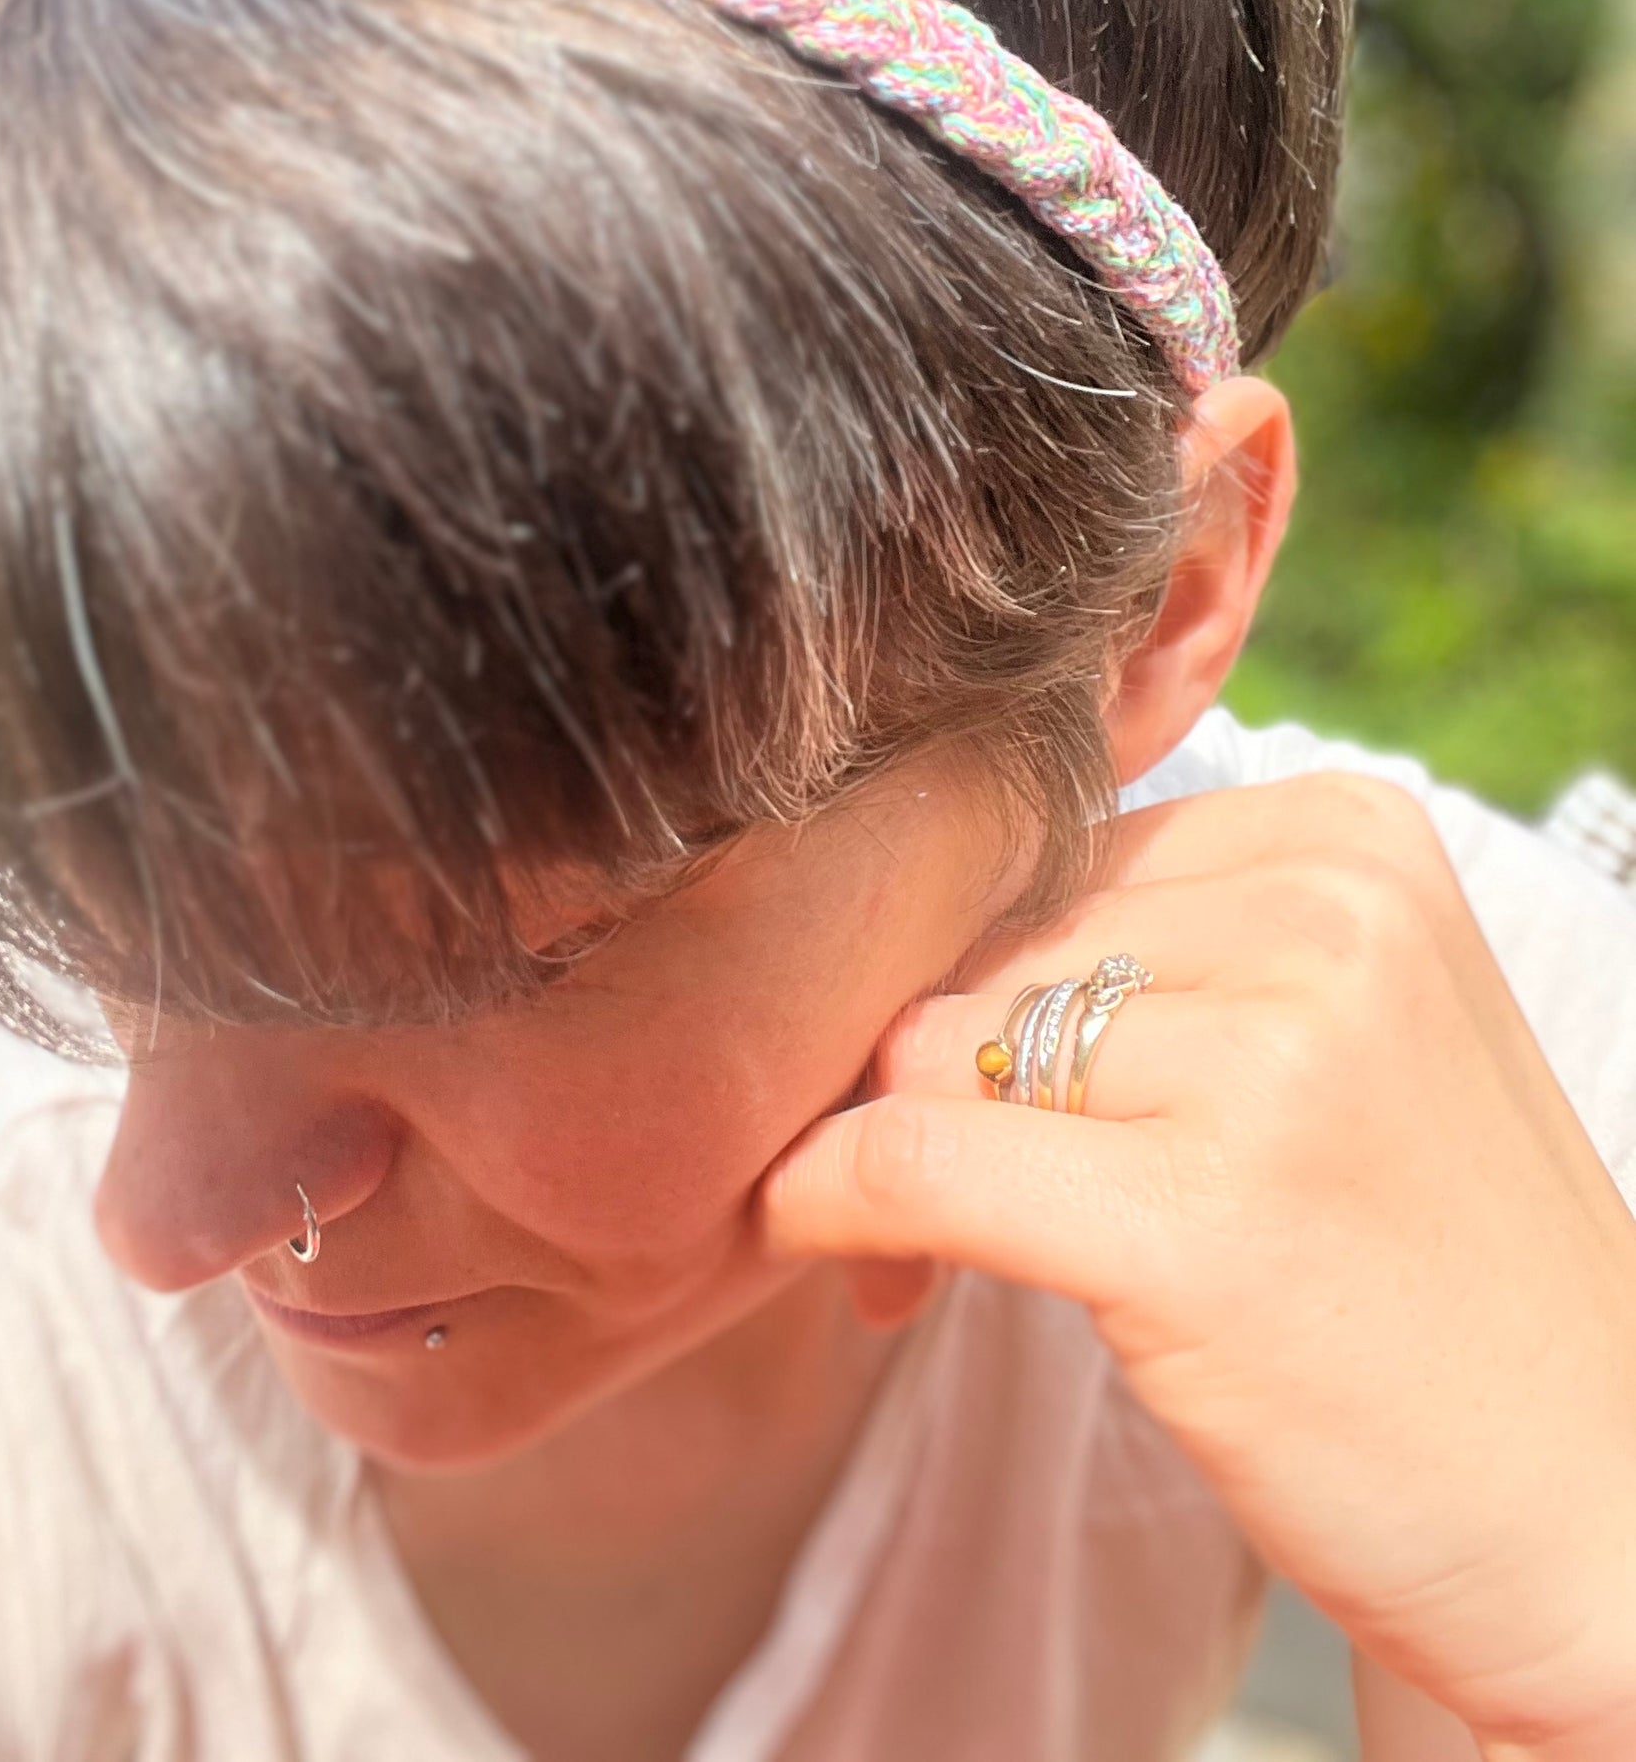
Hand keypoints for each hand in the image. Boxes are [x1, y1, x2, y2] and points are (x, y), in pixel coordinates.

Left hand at [762, 775, 1635, 1759]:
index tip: (954, 1086)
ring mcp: (1273, 1064)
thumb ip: (1161, 948)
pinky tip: (797, 1233)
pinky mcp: (1198, 1222)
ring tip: (921, 1257)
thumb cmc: (1426, 1268)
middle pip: (991, 949)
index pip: (1056, 856)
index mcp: (1353, 839)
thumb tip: (892, 944)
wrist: (1593, 1514)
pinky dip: (824, 1199)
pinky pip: (917, 1162)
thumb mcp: (1337, 1035)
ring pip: (937, 1050)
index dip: (975, 971)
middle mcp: (1326, 919)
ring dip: (883, 1151)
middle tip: (914, 1198)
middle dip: (923, 1070)